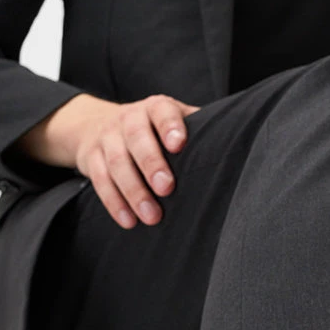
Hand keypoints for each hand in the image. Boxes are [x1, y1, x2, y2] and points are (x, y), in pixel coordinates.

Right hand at [73, 94, 200, 227]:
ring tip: (152, 217)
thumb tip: (239, 145)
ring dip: (133, 191)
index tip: (179, 144)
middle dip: (151, 163)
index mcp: (155, 108)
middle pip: (136, 138)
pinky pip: (100, 181)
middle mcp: (128, 119)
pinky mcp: (91, 158)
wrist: (96, 124)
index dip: (170, 126)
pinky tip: (128, 221)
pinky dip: (114, 202)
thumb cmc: (152, 129)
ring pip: (116, 162)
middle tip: (167, 188)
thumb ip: (200, 130)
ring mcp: (107, 138)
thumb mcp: (174, 121)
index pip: (162, 112)